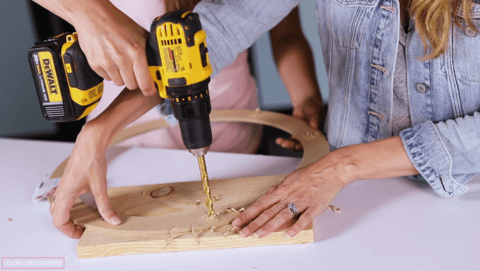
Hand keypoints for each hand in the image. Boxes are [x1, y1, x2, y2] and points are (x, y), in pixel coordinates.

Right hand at [49, 124, 120, 238]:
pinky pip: (62, 201)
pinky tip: (83, 207)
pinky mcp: (68, 183)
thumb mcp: (100, 186)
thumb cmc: (91, 160)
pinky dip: (69, 209)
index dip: (69, 231)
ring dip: (68, 218)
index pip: (59, 221)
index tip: (82, 233)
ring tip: (83, 220)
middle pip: (57, 217)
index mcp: (66, 195)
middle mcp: (61, 192)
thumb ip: (105, 206)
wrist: (89, 144)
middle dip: (69, 227)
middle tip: (84, 229)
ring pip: (58, 209)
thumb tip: (113, 220)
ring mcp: (63, 187)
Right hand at [72, 1, 155, 94]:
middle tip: (133, 70)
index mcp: (136, 52)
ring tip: (120, 62)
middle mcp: (122, 59)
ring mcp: (107, 63)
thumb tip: (159, 64)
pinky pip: (107, 78)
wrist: (93, 16)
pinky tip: (110, 60)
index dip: (149, 89)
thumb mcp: (140, 34)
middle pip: (132, 85)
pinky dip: (110, 73)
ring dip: (121, 76)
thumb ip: (150, 50)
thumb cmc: (117, 23)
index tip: (150, 90)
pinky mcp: (95, 65)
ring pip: (119, 83)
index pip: (145, 83)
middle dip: (134, 80)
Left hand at [231, 150, 350, 238]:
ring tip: (258, 235)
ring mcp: (301, 201)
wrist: (331, 169)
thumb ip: (279, 188)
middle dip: (254, 223)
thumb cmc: (311, 173)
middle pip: (268, 212)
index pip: (261, 203)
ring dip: (269, 226)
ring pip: (282, 216)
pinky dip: (296, 226)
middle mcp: (289, 196)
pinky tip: (288, 234)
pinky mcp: (314, 206)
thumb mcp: (290, 177)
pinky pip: (304, 218)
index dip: (248, 213)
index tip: (238, 221)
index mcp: (282, 189)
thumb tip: (269, 194)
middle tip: (243, 232)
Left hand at [276, 95, 325, 150]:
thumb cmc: (313, 108)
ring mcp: (302, 136)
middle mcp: (310, 138)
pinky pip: (290, 140)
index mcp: (318, 135)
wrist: (306, 104)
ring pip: (295, 144)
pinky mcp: (295, 134)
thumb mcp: (315, 114)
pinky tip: (279, 140)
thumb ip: (315, 121)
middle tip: (285, 144)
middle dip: (293, 146)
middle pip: (302, 146)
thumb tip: (315, 128)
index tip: (297, 146)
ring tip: (280, 142)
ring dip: (287, 144)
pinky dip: (284, 141)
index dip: (305, 147)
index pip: (312, 144)